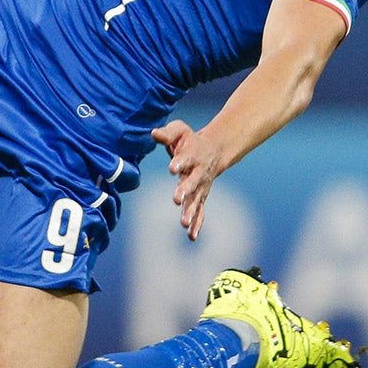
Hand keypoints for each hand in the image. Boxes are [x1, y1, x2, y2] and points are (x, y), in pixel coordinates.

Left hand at [151, 119, 225, 239]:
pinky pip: (200, 211)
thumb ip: (167, 133)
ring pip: (196, 200)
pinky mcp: (201, 197)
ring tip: (184, 223)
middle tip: (176, 200)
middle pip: (192, 182)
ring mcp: (201, 186)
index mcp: (192, 155)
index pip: (185, 158)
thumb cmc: (190, 140)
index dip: (179, 163)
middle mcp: (198, 172)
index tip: (172, 168)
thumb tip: (153, 133)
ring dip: (191, 212)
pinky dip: (197, 223)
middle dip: (185, 190)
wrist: (214, 150)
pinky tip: (191, 236)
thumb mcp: (180, 130)